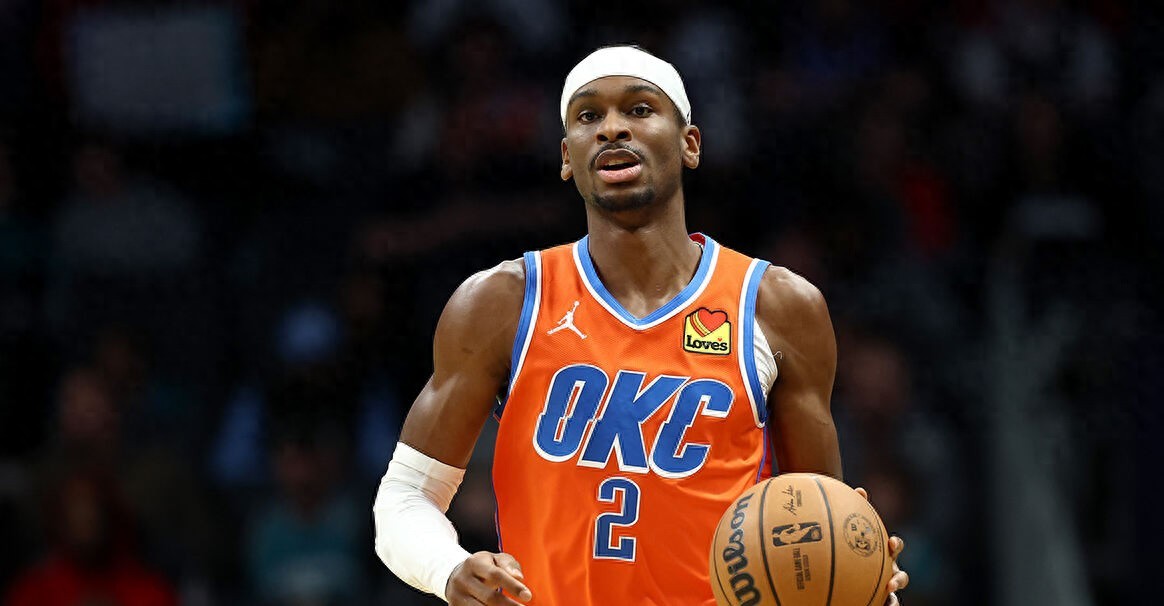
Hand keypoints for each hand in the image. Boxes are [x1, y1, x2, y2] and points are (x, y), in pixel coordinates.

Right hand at [445, 551, 532, 604]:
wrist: (455, 575)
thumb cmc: (484, 567)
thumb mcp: (495, 559)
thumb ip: (509, 565)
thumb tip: (519, 577)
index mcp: (474, 563)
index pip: (496, 574)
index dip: (513, 586)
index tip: (528, 596)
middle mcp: (463, 580)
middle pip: (489, 597)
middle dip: (509, 605)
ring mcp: (457, 595)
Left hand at [855, 487, 909, 605]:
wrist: (845, 566)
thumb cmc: (851, 543)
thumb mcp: (850, 529)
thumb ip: (854, 509)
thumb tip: (861, 489)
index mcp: (884, 552)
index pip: (895, 547)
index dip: (896, 545)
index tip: (892, 543)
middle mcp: (887, 571)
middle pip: (900, 577)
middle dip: (898, 581)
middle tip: (890, 584)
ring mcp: (883, 588)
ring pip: (893, 598)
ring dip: (891, 601)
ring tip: (885, 604)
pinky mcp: (876, 599)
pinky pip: (879, 604)